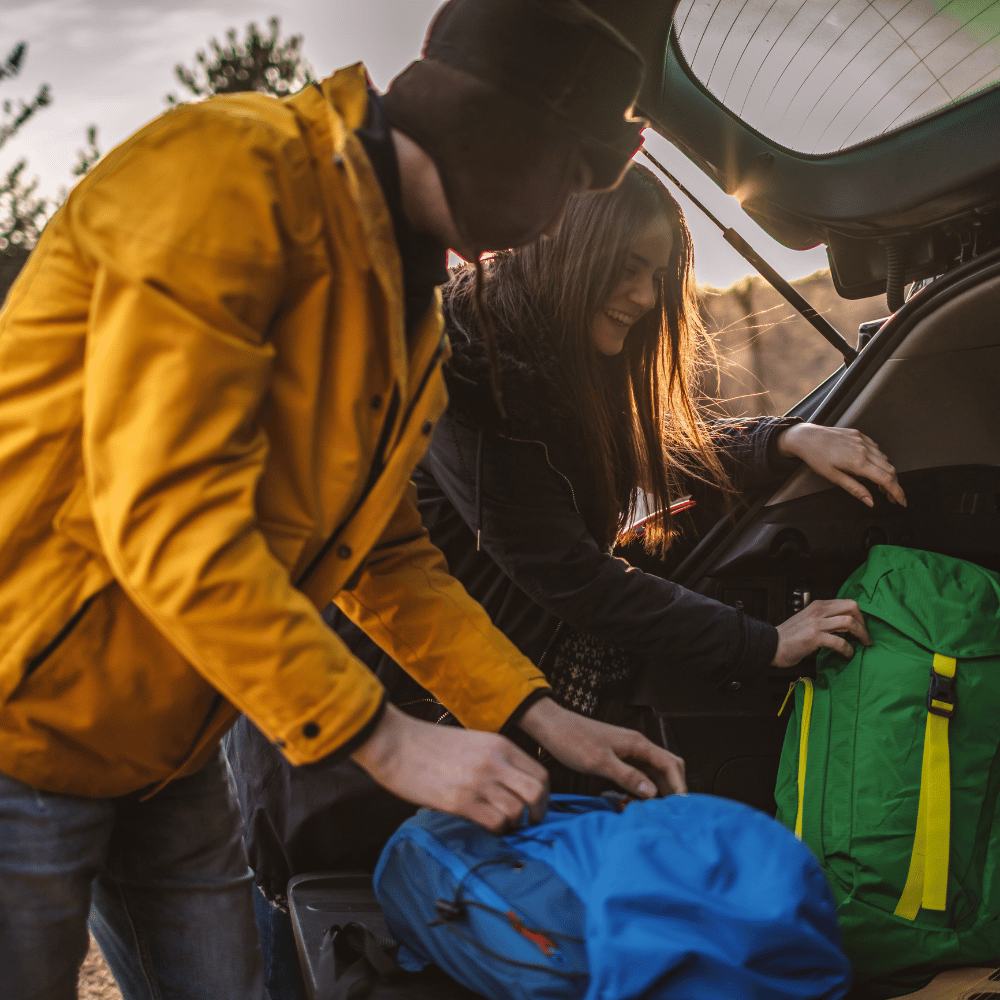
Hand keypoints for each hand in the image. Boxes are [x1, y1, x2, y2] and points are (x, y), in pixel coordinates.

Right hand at [351, 703, 548, 831]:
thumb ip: (494, 759)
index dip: (544, 795)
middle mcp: (495, 762)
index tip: (536, 806)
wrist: (395, 743)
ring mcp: (479, 782)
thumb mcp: (471, 742)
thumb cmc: (428, 743)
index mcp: (499, 744)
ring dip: (514, 824)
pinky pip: (495, 823)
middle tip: (528, 822)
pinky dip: (496, 830)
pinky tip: (486, 827)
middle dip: (538, 813)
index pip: (541, 773)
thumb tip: (510, 786)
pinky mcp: (461, 801)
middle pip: (538, 793)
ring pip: (518, 811)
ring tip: (502, 825)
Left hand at [518, 697, 686, 797]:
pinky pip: (640, 772)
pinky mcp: (617, 756)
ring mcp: (627, 750)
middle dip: (674, 787)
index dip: (680, 786)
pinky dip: (644, 786)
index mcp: (637, 743)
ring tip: (658, 810)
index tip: (683, 806)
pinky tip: (639, 799)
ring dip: (660, 788)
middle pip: (667, 766)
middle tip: (672, 811)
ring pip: (654, 770)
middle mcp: (636, 745)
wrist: (552, 726)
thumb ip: (627, 776)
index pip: (670, 764)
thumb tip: (652, 792)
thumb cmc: (571, 739)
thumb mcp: (599, 762)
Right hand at [772, 599, 871, 666]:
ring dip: (861, 635)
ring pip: (849, 622)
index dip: (860, 616)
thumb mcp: (809, 621)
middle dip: (864, 623)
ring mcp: (816, 623)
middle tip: (865, 636)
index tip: (862, 628)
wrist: (771, 645)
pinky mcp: (814, 637)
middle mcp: (818, 610)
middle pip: (852, 607)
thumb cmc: (790, 636)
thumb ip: (826, 619)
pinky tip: (848, 655)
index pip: (848, 603)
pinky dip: (848, 650)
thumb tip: (846, 626)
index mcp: (818, 605)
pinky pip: (840, 642)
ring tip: (863, 645)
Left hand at [777, 424, 905, 507]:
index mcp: (858, 462)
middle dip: (894, 485)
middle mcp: (864, 449)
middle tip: (890, 497)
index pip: (886, 479)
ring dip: (887, 473)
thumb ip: (855, 489)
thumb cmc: (816, 457)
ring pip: (885, 459)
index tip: (901, 501)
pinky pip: (876, 449)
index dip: (897, 492)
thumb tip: (871, 501)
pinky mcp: (860, 435)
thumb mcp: (833, 477)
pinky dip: (879, 460)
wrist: (806, 437)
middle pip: (890, 469)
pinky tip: (871, 466)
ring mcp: (863, 440)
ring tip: (879, 484)